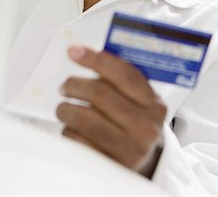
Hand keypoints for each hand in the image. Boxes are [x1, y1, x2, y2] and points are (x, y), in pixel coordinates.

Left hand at [56, 46, 166, 176]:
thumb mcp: (139, 101)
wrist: (142, 166)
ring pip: (83, 118)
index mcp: (153, 104)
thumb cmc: (133, 123)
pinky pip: (76, 141)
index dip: (96, 59)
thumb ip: (120, 79)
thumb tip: (84, 53)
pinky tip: (72, 129)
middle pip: (100, 93)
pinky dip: (67, 131)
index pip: (124, 74)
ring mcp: (127, 149)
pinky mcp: (107, 166)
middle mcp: (145, 126)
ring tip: (64, 108)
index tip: (74, 51)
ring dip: (65, 109)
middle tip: (65, 86)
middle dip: (74, 84)